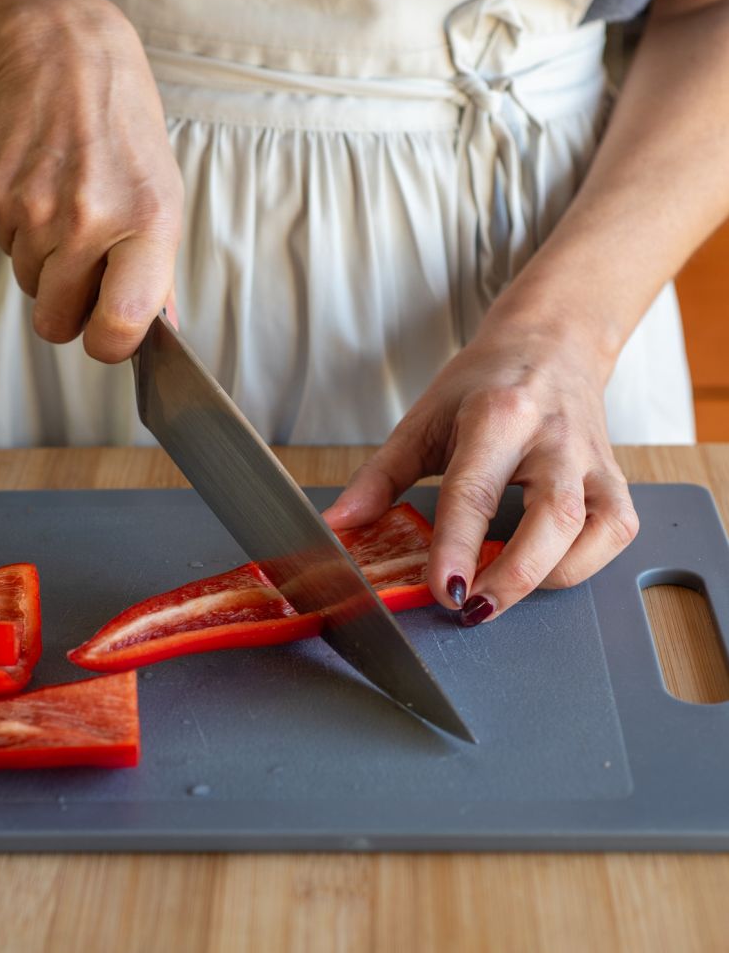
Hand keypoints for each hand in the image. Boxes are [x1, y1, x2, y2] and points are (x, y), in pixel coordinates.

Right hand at [0, 0, 183, 359]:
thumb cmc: (125, 135)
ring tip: (67, 210)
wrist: (66, 57)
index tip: (108, 334)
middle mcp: (87, 220)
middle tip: (85, 269)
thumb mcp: (163, 196)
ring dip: (45, 265)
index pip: (118, 325)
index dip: (109, 344)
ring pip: (29, 286)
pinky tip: (41, 190)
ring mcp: (34, 208)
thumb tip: (159, 332)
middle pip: (57, 321)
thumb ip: (158, 272)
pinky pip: (4, 249)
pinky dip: (20, 233)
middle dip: (68, 310)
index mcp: (146, 224)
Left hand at [324, 316, 638, 624]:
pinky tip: (542, 569)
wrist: (552, 345)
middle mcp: (553, 438)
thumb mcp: (423, 420)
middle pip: (549, 518)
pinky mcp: (615, 480)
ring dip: (545, 578)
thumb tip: (338, 525)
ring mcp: (592, 460)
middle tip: (469, 607)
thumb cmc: (485, 384)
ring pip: (592, 531)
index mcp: (497, 415)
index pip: (474, 490)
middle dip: (512, 576)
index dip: (457, 547)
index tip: (441, 589)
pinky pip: (613, 535)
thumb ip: (379, 478)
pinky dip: (580, 565)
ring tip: (496, 593)